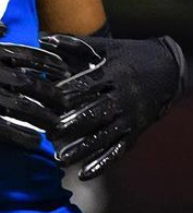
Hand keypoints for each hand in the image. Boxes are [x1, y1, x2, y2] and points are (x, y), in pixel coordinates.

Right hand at [0, 21, 68, 148]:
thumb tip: (1, 27)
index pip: (25, 54)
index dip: (47, 62)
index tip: (62, 69)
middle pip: (30, 83)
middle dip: (52, 93)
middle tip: (66, 101)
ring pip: (24, 108)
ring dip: (45, 117)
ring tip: (57, 125)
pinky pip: (7, 130)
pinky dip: (24, 137)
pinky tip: (34, 141)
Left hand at [41, 34, 187, 179]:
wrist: (168, 70)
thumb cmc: (131, 54)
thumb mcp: (106, 46)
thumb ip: (74, 43)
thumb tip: (44, 38)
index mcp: (114, 75)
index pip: (88, 85)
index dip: (69, 93)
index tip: (49, 101)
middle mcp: (123, 98)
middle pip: (95, 113)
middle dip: (73, 125)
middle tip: (50, 135)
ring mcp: (130, 118)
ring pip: (104, 136)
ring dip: (82, 149)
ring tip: (60, 158)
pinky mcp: (134, 132)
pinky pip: (118, 150)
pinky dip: (102, 163)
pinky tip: (84, 174)